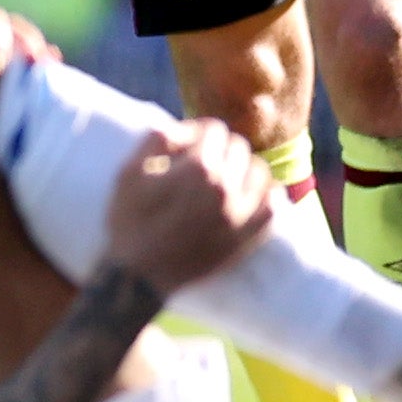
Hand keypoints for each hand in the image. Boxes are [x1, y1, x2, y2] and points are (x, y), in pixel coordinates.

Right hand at [99, 120, 274, 293]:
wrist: (140, 275)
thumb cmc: (128, 220)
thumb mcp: (128, 171)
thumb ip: (156, 139)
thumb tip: (183, 126)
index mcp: (197, 168)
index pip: (215, 129)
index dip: (198, 132)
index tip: (188, 144)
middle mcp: (226, 187)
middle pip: (238, 147)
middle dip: (220, 149)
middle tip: (202, 162)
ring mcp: (241, 214)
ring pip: (260, 172)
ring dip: (244, 168)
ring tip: (226, 178)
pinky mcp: (248, 237)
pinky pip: (273, 206)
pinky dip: (266, 195)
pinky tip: (248, 196)